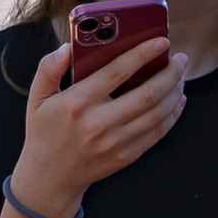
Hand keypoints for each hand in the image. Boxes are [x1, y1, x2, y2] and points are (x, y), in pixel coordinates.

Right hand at [8, 37, 187, 215]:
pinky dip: (173, 114)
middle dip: (170, 73)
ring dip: (175, 91)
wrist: (50, 176)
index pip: (116, 72)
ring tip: (180, 76)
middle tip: (180, 59)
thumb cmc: (44, 130)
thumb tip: (68, 48)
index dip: (142, 54)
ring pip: (157, 113)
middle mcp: (99, 123)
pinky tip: (177, 99)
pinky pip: (157, 132)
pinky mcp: (126, 156)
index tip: (161, 41)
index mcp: (77, 103)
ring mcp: (115, 142)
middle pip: (147, 94)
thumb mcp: (37, 97)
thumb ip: (48, 68)